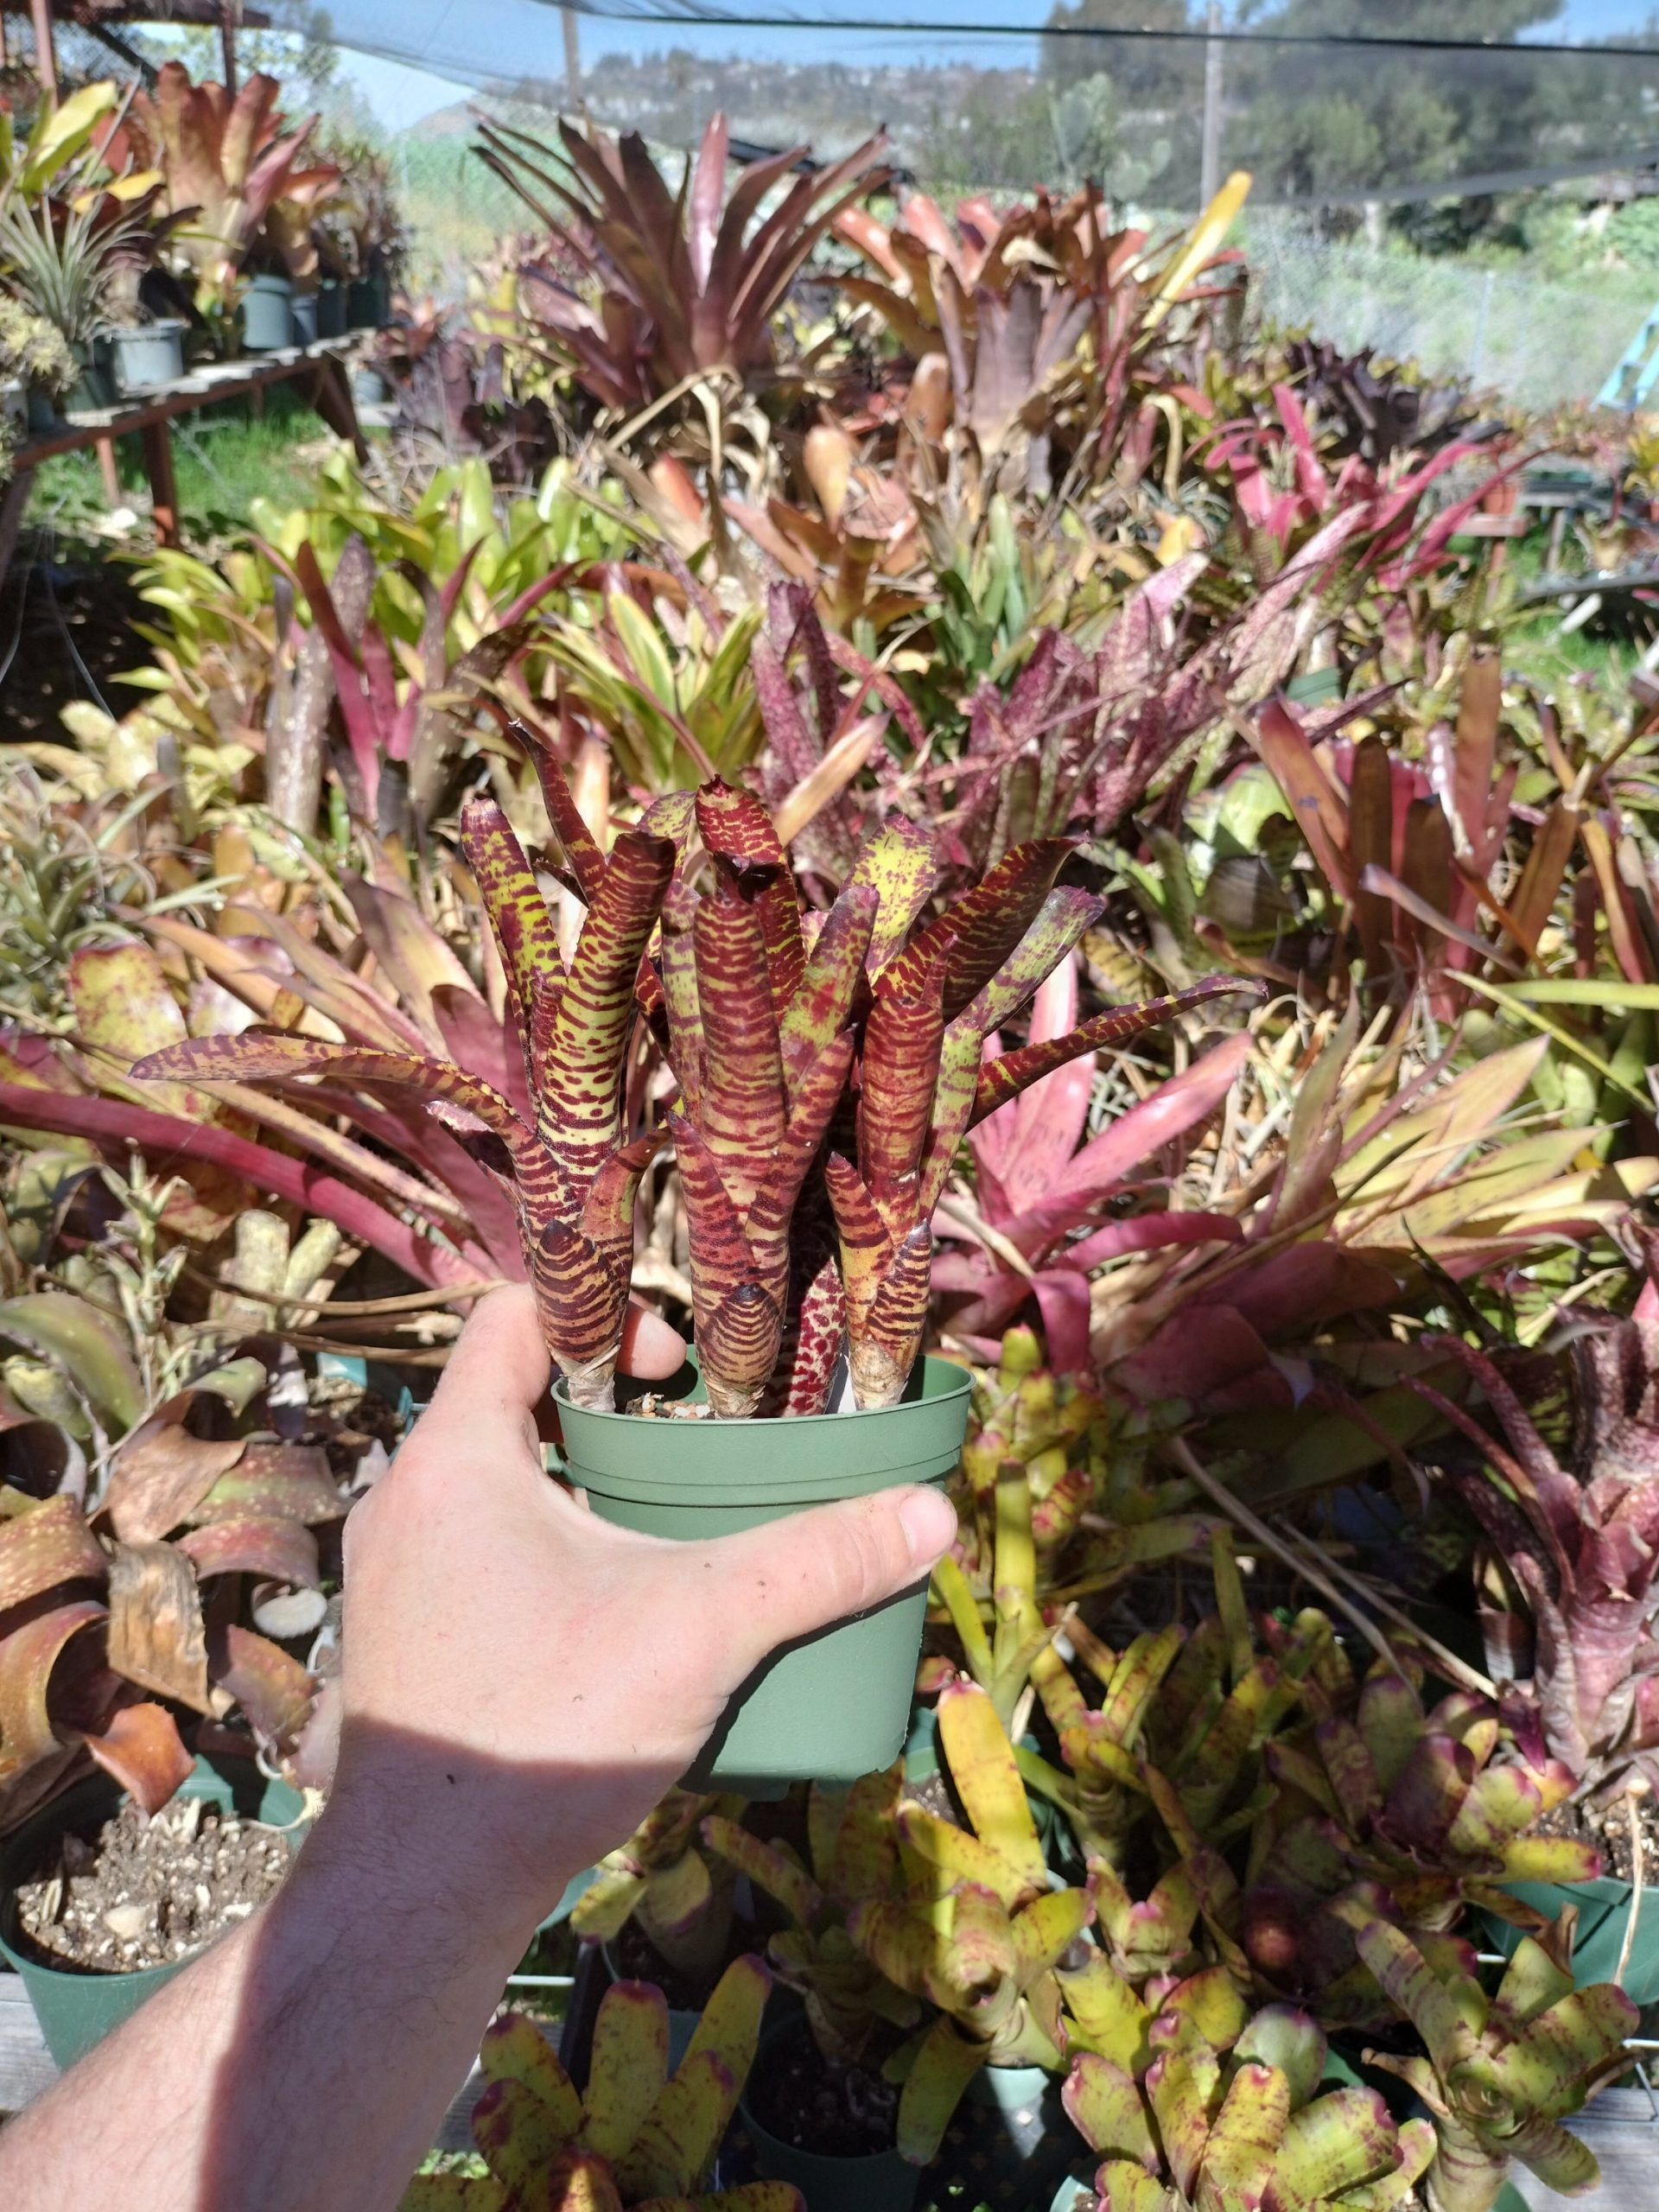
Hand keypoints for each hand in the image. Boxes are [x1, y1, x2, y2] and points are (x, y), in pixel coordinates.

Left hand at [306, 1287, 955, 1951]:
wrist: (419, 1890)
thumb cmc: (542, 1727)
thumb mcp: (700, 1628)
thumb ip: (816, 1565)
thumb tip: (931, 1514)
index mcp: (455, 1457)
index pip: (513, 1317)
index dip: (604, 1315)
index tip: (679, 1369)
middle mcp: (407, 1501)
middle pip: (514, 1403)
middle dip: (612, 1414)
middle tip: (696, 1446)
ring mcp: (396, 1576)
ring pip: (499, 1487)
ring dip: (582, 1488)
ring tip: (670, 1526)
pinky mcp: (405, 1643)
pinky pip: (480, 1555)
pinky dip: (548, 1553)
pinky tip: (617, 1612)